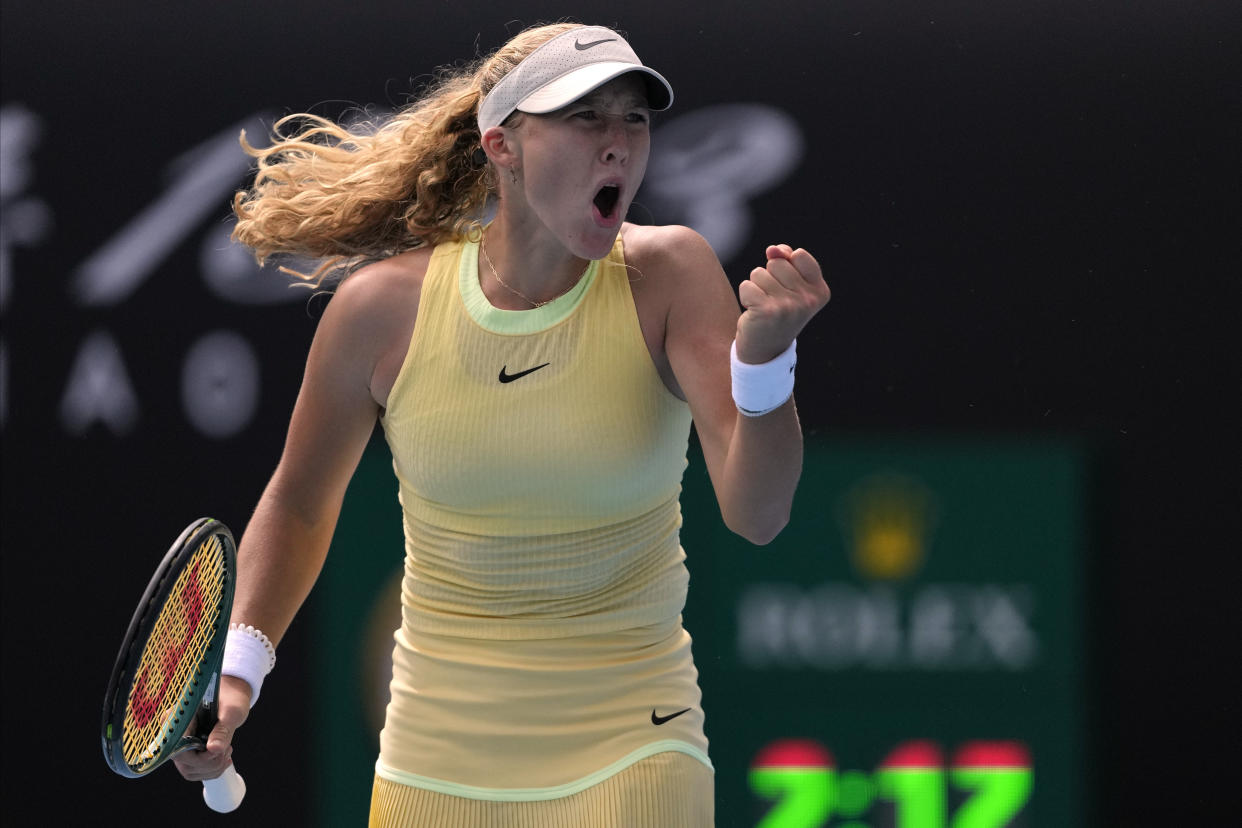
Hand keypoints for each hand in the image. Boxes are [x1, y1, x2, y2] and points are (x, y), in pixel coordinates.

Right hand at [172, 675, 250, 780]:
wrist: (232, 697)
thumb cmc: (232, 700)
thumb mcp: (231, 712)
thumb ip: (223, 731)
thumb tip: (213, 749)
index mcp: (179, 718)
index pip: (178, 750)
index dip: (199, 758)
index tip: (219, 751)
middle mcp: (174, 732)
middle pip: (184, 763)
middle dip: (210, 763)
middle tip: (227, 750)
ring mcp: (179, 743)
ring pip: (189, 771)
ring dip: (212, 768)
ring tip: (226, 752)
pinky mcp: (186, 751)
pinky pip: (194, 771)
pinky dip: (211, 770)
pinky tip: (223, 758)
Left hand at [735, 245, 829, 362]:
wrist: (765, 350)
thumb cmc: (778, 311)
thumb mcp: (790, 285)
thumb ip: (786, 259)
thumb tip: (772, 249)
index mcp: (820, 291)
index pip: (799, 255)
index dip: (786, 265)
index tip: (787, 287)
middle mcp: (808, 299)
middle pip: (776, 262)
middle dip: (769, 277)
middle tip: (773, 300)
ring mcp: (789, 306)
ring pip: (759, 272)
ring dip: (756, 287)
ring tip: (764, 305)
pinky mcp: (767, 311)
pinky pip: (747, 285)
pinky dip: (746, 296)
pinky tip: (754, 312)